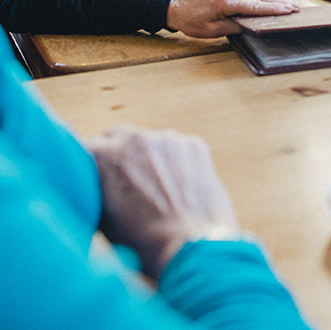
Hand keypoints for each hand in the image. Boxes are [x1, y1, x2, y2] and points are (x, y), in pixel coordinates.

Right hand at [89, 125, 239, 279]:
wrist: (190, 247)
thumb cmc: (141, 242)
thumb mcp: (101, 220)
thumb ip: (94, 191)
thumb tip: (90, 184)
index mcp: (107, 156)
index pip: (84, 147)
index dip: (85, 164)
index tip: (88, 177)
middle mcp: (137, 139)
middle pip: (116, 136)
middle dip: (116, 155)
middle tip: (121, 182)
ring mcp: (169, 139)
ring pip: (149, 142)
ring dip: (147, 157)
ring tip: (155, 191)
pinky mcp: (194, 145)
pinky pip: (177, 148)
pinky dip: (175, 161)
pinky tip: (179, 188)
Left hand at [166, 0, 298, 37]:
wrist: (176, 6)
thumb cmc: (191, 20)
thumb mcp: (211, 30)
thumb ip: (232, 26)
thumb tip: (250, 26)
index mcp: (225, 2)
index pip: (255, 6)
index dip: (273, 9)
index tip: (287, 10)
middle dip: (279, 2)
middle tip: (295, 7)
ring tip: (289, 4)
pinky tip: (272, 1)